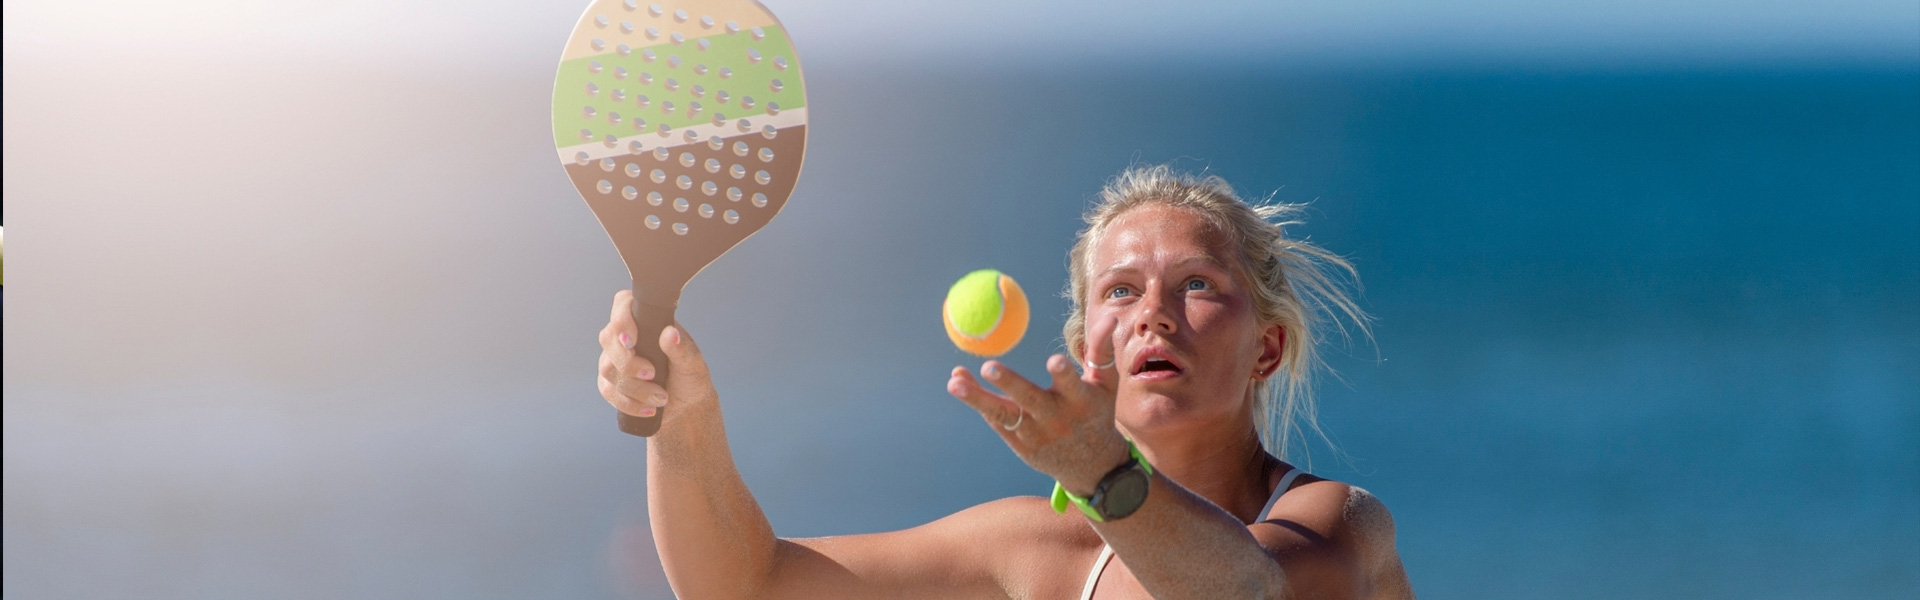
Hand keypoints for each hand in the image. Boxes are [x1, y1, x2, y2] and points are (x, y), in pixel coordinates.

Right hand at [597, 290, 717, 424]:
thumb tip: (670, 333)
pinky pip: (608, 391)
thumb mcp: (693, 363)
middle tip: (653, 374)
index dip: (621, 319)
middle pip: (608, 338)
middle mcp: (626, 336)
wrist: (685, 406)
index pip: (623, 304)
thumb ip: (682, 349)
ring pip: (607, 368)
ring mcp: (614, 359)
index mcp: (647, 321)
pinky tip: (648, 409)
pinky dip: (629, 403)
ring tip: (661, 398)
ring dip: (635, 388)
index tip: (632, 341)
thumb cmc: (690, 377)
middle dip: (628, 362)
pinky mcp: (610, 382)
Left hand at [947, 317, 1129, 494]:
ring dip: (978, 399)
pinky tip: (958, 383)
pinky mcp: (1019, 443)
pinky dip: (976, 401)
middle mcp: (1056, 419)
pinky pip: (995, 419)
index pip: (1071, 386)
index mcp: (1080, 402)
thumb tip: (1109, 317)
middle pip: (1029, 400)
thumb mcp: (1104, 385)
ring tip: (954, 382)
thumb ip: (1101, 351)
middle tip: (989, 366)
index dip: (1064, 375)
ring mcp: (1035, 434)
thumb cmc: (1096, 413)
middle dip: (1009, 383)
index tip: (1054, 361)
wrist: (1092, 466)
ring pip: (1003, 414)